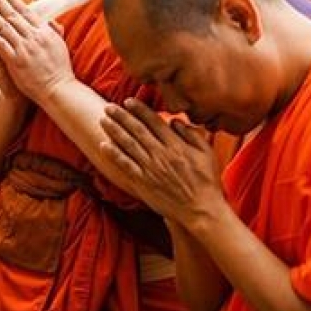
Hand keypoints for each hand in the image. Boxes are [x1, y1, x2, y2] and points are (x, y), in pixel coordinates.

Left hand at [0, 0, 72, 103]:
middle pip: (11, 13)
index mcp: (44, 31)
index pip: (25, 10)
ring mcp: (25, 47)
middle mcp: (34, 36)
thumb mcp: (60, 47)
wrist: (58, 90)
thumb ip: (54, 32)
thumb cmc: (59, 71)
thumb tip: (51, 21)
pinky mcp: (16, 60)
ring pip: (2, 24)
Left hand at [98, 99, 224, 226]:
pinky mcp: (143, 183)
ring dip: (114, 131)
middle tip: (108, 107)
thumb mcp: (206, 154)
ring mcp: (150, 169)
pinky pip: (125, 166)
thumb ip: (192, 135)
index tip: (129, 101)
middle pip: (137, 131)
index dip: (140, 110)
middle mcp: (161, 155)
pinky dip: (113, 155)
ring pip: (128, 145)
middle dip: (122, 117)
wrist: (201, 210)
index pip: (154, 123)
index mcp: (176, 146)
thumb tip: (175, 121)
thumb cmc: (207, 181)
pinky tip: (103, 145)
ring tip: (103, 120)